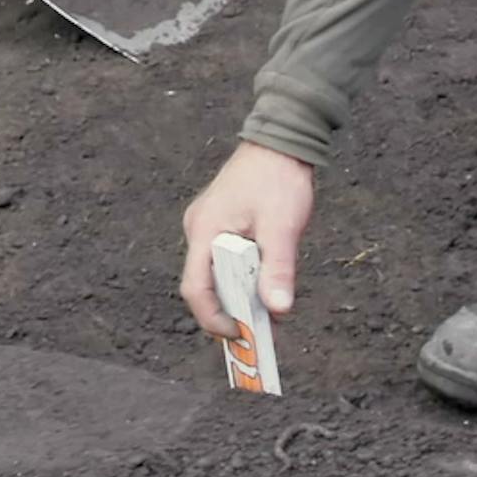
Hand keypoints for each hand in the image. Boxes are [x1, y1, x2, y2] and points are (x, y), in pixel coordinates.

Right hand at [179, 141, 316, 338]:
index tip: (239, 335)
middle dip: (230, 309)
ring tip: (267, 303)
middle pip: (204, 283)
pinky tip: (264, 278)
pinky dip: (241, 275)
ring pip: (215, 272)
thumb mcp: (282, 226)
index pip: (195, 288)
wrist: (279, 142)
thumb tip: (279, 310)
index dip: (213, 318)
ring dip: (239, 291)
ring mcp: (206, 225)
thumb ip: (277, 268)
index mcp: (204, 230)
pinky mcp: (218, 222)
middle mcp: (198, 229)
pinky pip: (222, 258)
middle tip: (259, 328)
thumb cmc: (277, 179)